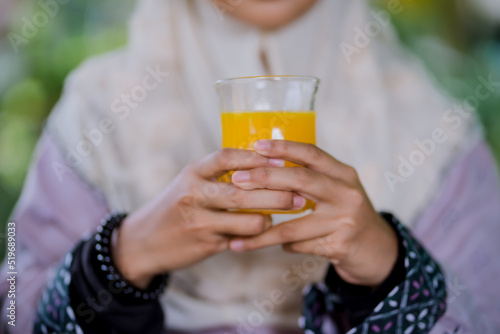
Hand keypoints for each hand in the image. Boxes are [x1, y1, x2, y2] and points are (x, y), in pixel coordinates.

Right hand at [111, 148, 305, 287]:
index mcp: (192, 173)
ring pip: (247, 218)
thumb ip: (219, 176)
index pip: (226, 157)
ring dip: (270, 217)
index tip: (282, 159)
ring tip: (283, 214)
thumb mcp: (190, 183)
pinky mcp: (205, 243)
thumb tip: (265, 165)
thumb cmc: (177, 207)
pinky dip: (256, 234)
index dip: (256, 157)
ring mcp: (199, 220)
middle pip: (244, 191)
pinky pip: (241, 239)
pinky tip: (264, 231)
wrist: (144, 241)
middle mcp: (194, 194)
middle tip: (298, 194)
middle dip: (276, 193)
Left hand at [229, 140, 398, 287]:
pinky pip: (299, 245)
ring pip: (293, 225)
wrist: (377, 250)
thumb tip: (265, 164)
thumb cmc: (346, 214)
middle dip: (265, 178)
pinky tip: (270, 243)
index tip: (256, 145)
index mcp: (343, 174)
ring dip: (262, 232)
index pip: (312, 153)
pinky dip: (282, 245)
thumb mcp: (337, 189)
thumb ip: (311, 177)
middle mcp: (347, 193)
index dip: (283, 147)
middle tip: (237, 180)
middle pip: (301, 180)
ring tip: (237, 236)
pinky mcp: (340, 245)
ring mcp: (345, 220)